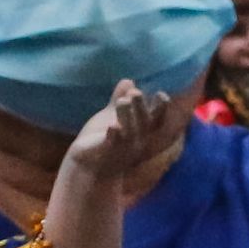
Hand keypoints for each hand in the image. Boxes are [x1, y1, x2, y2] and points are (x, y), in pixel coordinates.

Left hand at [62, 79, 186, 189]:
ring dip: (126, 116)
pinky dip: (114, 136)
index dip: (161, 109)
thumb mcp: (113, 116)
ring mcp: (122, 149)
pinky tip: (113, 126)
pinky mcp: (106, 154)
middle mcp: (136, 141)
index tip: (160, 94)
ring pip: (129, 132)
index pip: (156, 120)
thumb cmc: (105, 140)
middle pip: (144, 124)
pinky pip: (113, 145)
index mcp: (140, 132)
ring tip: (122, 101)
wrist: (88, 166)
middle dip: (141, 108)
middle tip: (136, 92)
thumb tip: (128, 80)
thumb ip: (119, 99)